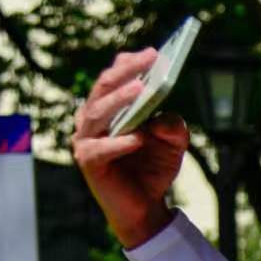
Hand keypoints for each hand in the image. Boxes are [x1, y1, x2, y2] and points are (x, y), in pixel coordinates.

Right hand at [71, 50, 189, 248]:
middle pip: (104, 88)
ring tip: (140, 90)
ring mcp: (86, 139)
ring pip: (98, 113)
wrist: (145, 207)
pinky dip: (119, 143)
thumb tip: (162, 119)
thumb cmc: (154, 167)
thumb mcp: (173, 143)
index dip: (131, 63)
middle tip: (149, 59)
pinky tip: (138, 138)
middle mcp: (92, 118)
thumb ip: (173, 127)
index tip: (155, 53)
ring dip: (119, 100)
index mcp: (108, 107)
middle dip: (127, 72)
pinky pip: (100, 149)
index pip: (113, 77)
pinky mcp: (89, 163)